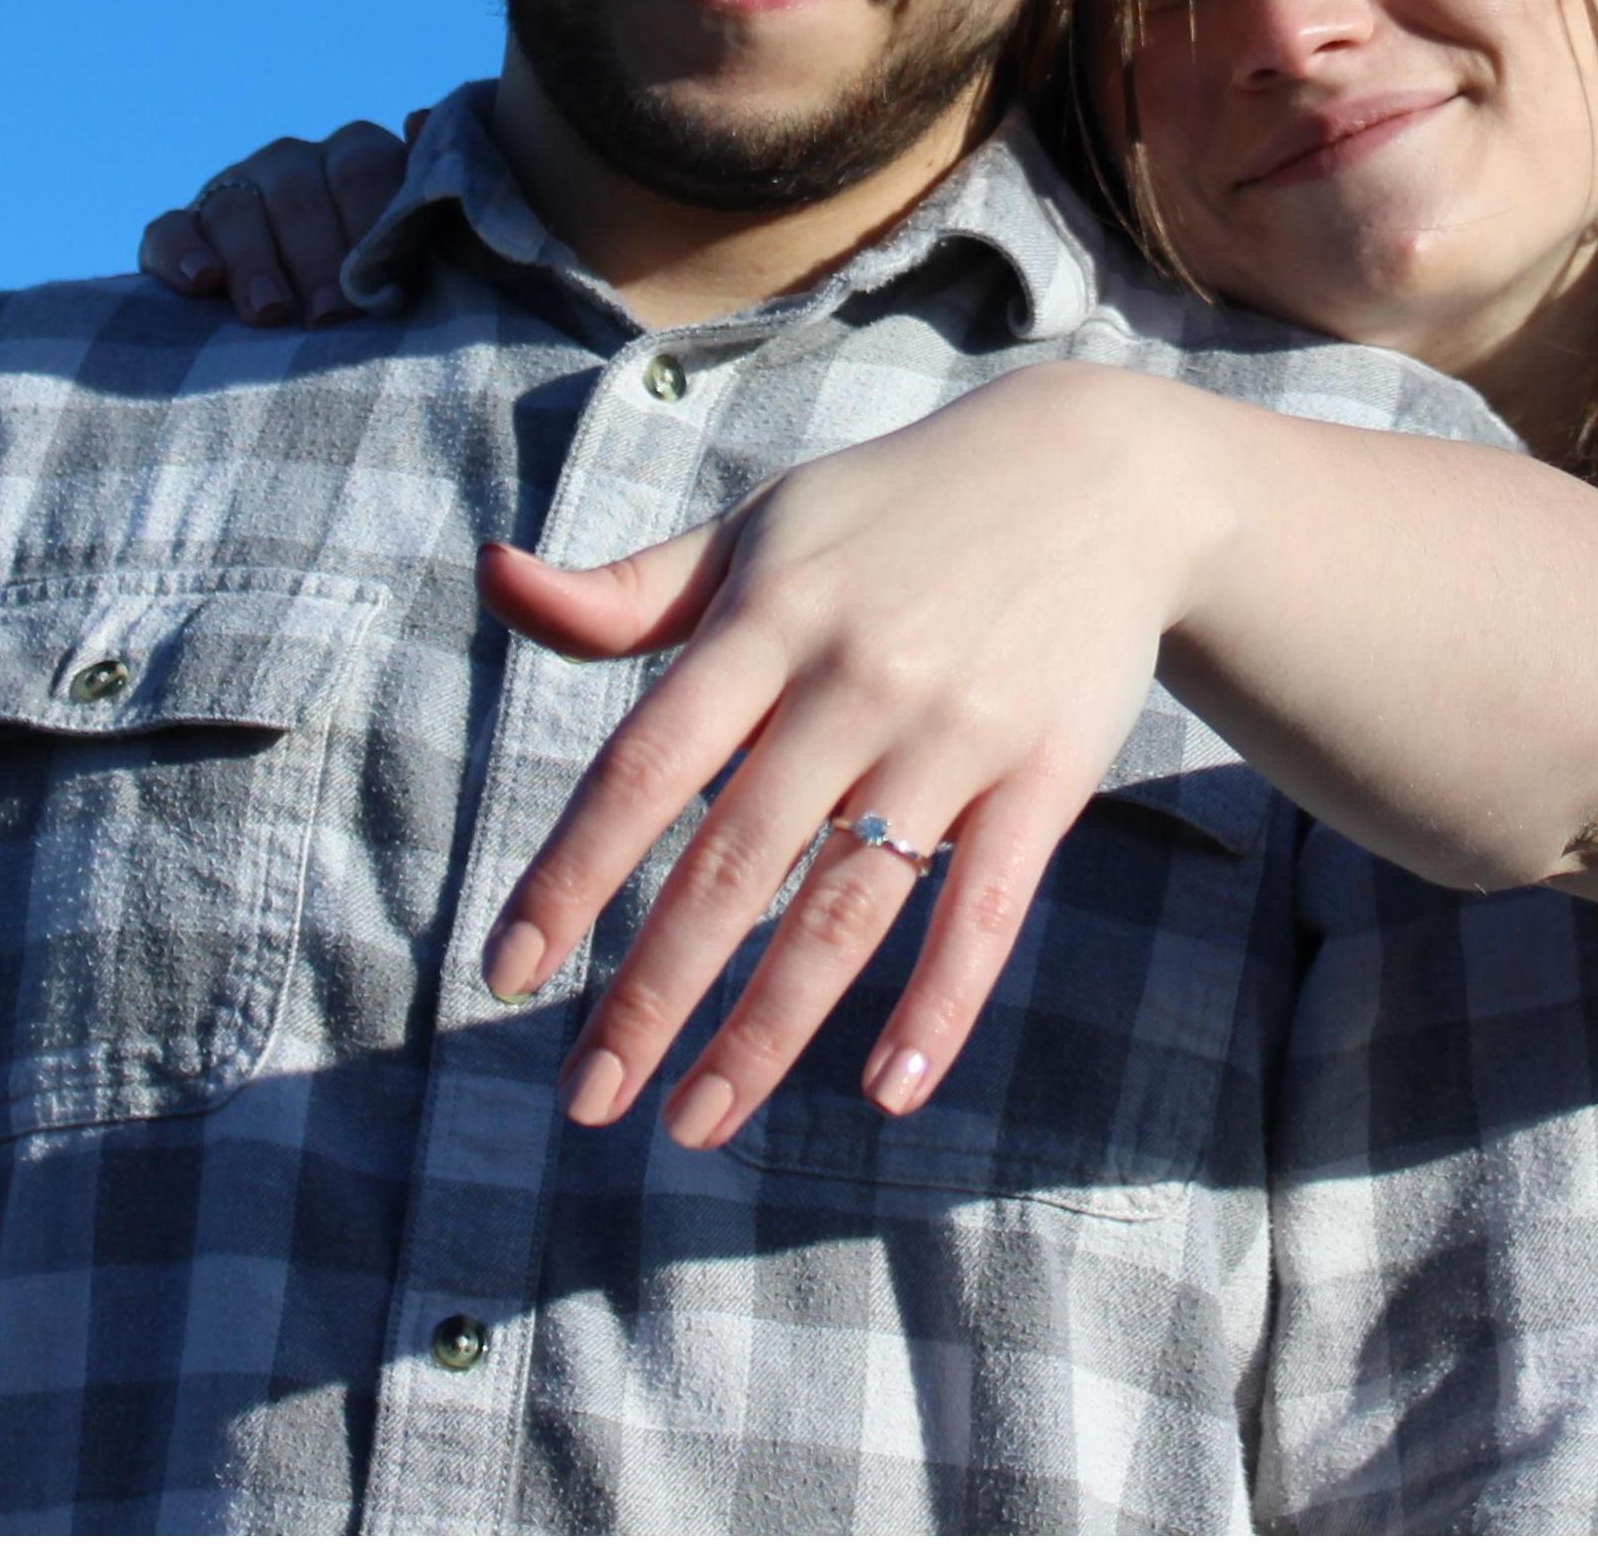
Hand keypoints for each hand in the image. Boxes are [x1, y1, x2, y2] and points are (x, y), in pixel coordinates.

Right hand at [139, 117, 415, 324]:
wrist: (314, 327)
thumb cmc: (384, 287)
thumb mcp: (420, 246)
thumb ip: (425, 194)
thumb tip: (418, 119)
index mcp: (355, 157)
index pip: (361, 167)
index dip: (369, 222)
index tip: (377, 284)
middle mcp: (292, 163)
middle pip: (296, 190)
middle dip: (315, 255)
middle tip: (329, 317)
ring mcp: (234, 191)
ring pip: (235, 209)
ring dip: (254, 262)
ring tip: (271, 314)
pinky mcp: (182, 230)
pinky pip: (169, 230)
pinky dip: (180, 253)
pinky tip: (200, 282)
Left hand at [479, 359, 1224, 1151]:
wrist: (1103, 474)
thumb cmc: (894, 512)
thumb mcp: (759, 531)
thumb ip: (629, 591)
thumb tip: (493, 574)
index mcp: (768, 617)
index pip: (646, 766)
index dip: (572, 875)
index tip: (504, 974)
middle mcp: (855, 677)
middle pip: (735, 862)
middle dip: (652, 993)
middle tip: (586, 1101)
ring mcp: (956, 730)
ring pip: (846, 908)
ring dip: (765, 1031)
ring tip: (695, 1123)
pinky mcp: (1048, 773)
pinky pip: (983, 910)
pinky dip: (939, 1007)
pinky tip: (887, 1090)